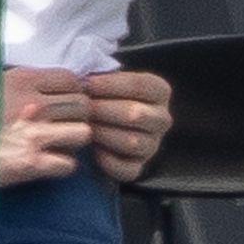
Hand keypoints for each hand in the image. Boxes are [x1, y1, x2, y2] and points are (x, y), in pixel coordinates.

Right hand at [0, 67, 91, 186]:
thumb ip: (22, 86)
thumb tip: (46, 90)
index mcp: (24, 80)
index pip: (72, 80)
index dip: (73, 91)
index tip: (65, 101)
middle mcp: (34, 104)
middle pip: (82, 106)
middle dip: (77, 116)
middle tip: (64, 125)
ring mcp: (36, 134)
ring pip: (83, 134)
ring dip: (74, 140)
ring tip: (60, 144)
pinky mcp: (33, 163)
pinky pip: (69, 164)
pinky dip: (62, 166)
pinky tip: (49, 164)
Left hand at [83, 67, 171, 182]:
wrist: (103, 124)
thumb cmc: (103, 96)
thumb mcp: (108, 79)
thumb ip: (102, 74)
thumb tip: (85, 75)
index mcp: (159, 92)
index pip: (140, 86)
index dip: (111, 84)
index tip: (87, 83)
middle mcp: (161, 119)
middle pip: (135, 114)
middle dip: (103, 110)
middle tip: (82, 107)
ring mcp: (152, 145)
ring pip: (131, 142)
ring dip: (103, 134)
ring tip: (84, 126)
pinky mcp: (139, 167)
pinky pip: (126, 169)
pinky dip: (107, 161)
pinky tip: (94, 150)